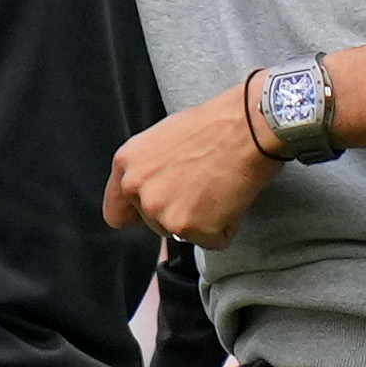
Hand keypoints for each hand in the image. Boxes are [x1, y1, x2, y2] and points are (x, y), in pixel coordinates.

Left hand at [105, 79, 280, 247]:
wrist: (249, 125)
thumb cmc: (215, 125)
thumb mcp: (163, 138)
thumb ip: (148, 169)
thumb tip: (152, 189)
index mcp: (126, 164)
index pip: (116, 212)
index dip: (139, 213)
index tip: (157, 210)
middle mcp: (137, 190)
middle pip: (154, 224)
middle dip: (178, 213)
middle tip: (204, 186)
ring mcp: (161, 211)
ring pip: (181, 234)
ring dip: (202, 221)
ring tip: (219, 189)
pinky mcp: (190, 228)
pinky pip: (212, 241)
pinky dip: (225, 228)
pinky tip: (232, 199)